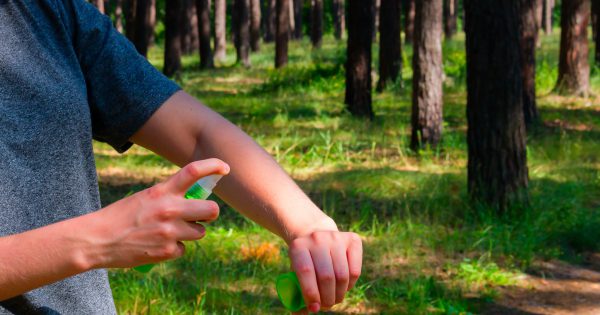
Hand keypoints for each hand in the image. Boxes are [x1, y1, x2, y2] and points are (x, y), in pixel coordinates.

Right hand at [84, 159, 229, 268]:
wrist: (97, 239)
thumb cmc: (121, 216)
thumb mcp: (145, 197)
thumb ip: (169, 196)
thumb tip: (194, 201)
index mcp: (162, 191)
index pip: (193, 171)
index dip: (213, 166)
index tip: (225, 168)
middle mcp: (170, 209)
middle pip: (212, 210)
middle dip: (211, 213)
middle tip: (202, 215)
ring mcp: (170, 231)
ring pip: (200, 232)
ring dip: (191, 232)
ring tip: (170, 231)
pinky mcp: (167, 251)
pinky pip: (184, 249)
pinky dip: (175, 248)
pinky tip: (158, 245)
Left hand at [288, 220, 362, 313]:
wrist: (315, 234)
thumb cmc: (304, 261)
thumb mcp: (295, 273)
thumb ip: (296, 293)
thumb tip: (300, 314)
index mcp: (298, 246)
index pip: (305, 272)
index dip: (311, 293)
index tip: (314, 308)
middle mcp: (317, 238)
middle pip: (326, 276)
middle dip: (327, 298)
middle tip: (325, 306)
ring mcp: (336, 237)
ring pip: (342, 275)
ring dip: (339, 294)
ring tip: (334, 299)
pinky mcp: (352, 239)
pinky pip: (355, 271)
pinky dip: (350, 285)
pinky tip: (343, 287)